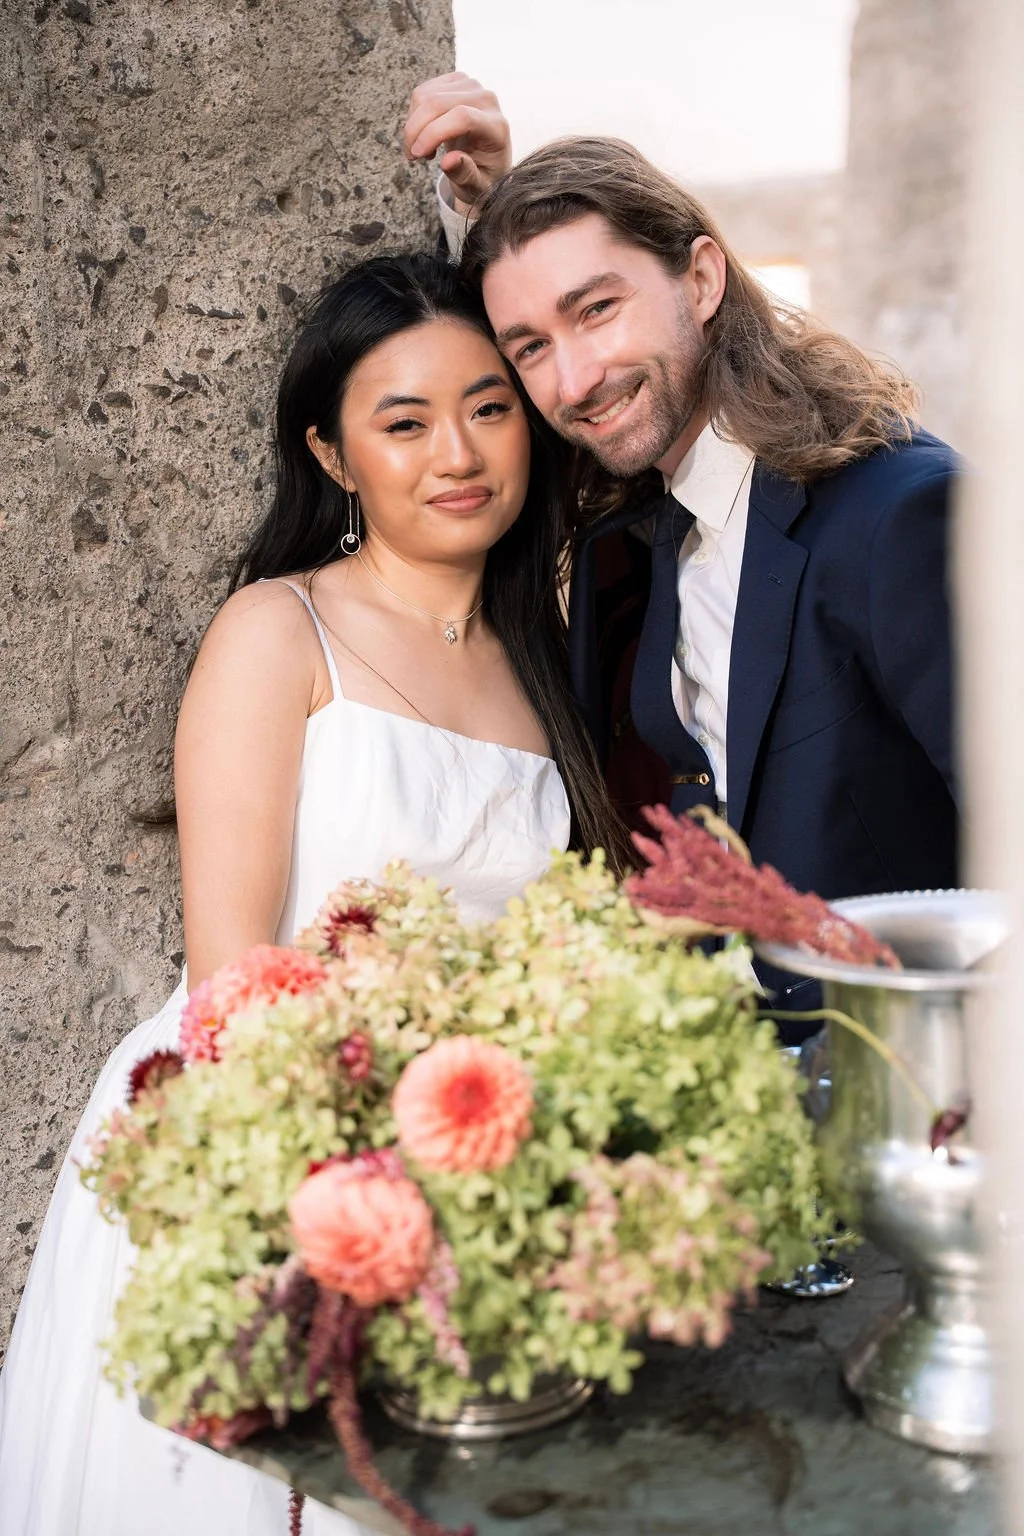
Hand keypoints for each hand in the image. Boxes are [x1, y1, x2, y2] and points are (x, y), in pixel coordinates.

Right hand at [403, 71, 510, 214]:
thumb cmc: (483, 176)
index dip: (433, 133)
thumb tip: (448, 162)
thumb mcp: (477, 186)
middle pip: (438, 103)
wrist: (487, 157)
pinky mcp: (456, 80)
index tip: (416, 154)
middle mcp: (486, 99)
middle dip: (415, 130)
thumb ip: (465, 175)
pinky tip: (424, 133)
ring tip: (422, 149)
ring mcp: (471, 85)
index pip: (462, 117)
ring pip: (425, 96)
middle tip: (411, 157)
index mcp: (496, 126)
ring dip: (413, 125)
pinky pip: (422, 92)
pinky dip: (415, 115)